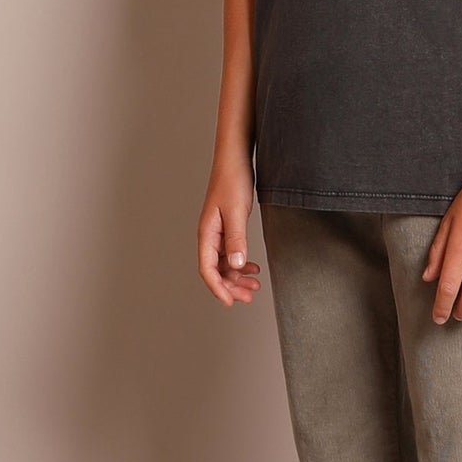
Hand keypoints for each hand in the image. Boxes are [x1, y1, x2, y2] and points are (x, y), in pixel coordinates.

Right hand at [198, 159, 262, 306]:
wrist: (235, 159)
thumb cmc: (232, 180)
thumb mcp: (237, 211)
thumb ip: (236, 239)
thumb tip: (236, 265)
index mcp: (207, 233)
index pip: (207, 269)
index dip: (218, 288)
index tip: (230, 302)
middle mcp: (210, 235)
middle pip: (216, 270)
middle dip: (231, 286)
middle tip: (249, 296)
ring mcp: (218, 232)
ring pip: (224, 263)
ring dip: (237, 277)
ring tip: (254, 285)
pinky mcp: (228, 227)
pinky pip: (231, 253)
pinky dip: (241, 264)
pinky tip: (252, 267)